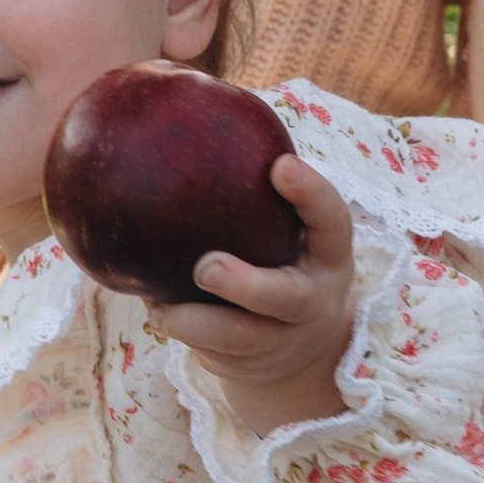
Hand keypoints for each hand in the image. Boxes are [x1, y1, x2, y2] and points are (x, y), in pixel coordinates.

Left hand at [149, 156, 356, 433]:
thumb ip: (257, 192)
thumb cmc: (280, 260)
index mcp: (328, 254)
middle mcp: (313, 299)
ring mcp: (283, 339)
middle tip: (207, 266)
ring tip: (160, 310)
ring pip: (240, 338)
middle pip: (286, 298)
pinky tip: (152, 308)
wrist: (299, 351)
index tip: (280, 165)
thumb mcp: (287, 231)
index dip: (311, 194)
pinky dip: (180, 331)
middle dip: (246, 285)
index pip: (331, 219)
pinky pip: (211, 352)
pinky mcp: (250, 365)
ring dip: (197, 323)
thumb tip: (178, 117)